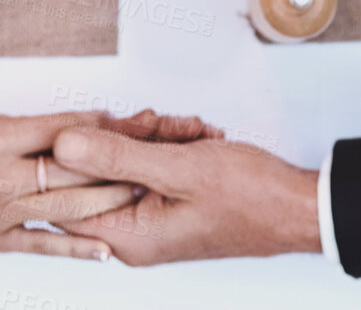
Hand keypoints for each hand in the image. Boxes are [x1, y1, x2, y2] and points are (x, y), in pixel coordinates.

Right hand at [0, 113, 134, 258]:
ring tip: (138, 191)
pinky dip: (76, 247)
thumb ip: (30, 128)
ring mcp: (1, 211)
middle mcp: (2, 174)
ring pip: (67, 205)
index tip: (132, 122)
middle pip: (73, 166)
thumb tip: (77, 127)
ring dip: (107, 198)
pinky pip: (43, 244)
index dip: (104, 125)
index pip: (65, 128)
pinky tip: (105, 248)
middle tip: (148, 154)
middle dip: (114, 159)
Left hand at [48, 113, 322, 263]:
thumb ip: (115, 156)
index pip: (66, 197)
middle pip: (98, 172)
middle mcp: (134, 233)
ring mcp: (150, 216)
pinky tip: (198, 138)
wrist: (298, 205)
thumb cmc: (250, 196)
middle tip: (161, 126)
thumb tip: (62, 145)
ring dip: (158, 136)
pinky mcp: (167, 200)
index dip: (75, 153)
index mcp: (128, 236)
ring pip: (127, 159)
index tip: (95, 125)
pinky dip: (172, 143)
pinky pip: (150, 162)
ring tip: (192, 133)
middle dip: (129, 137)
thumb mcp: (178, 167)